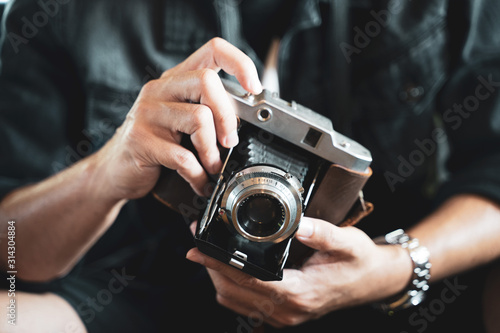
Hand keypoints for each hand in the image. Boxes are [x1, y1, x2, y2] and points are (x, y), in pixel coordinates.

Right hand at [92, 38, 261, 199]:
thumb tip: (245, 121)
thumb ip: (208, 112)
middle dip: (227, 116)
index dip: (240, 64)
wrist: (115, 170)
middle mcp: (160, 90)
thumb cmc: (155, 145)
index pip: (213, 50)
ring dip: (213, 151)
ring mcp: (147, 113)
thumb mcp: (181, 121)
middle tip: (230, 142)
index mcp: (175, 80)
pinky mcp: (140, 140)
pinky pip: (183, 157)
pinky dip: (198, 174)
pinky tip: (199, 181)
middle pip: (208, 82)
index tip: (253, 88)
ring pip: (199, 118)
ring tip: (211, 166)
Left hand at [186, 217, 412, 327]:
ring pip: (236, 302)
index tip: (199, 249)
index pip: (248, 279)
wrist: (373, 282)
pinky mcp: (283, 314)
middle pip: (234, 293)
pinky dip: (231, 289)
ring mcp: (284, 316)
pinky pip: (246, 307)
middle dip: (211, 269)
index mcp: (300, 292)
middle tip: (198, 245)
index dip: (220, 264)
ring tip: (209, 255)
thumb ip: (323, 233)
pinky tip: (230, 271)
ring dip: (218, 279)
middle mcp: (288, 310)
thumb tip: (299, 223)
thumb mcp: (348, 243)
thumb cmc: (359, 263)